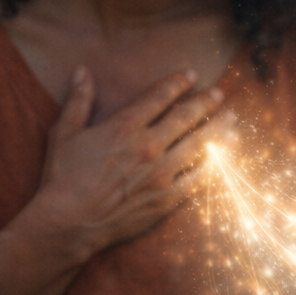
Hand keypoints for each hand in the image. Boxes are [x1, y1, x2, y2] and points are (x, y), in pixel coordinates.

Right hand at [27, 67, 232, 262]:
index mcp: (124, 127)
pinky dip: (214, 166)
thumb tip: (81, 70)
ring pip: (200, 145)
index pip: (159, 97)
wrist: (67, 224)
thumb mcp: (64, 133)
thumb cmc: (62, 179)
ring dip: (218, 130)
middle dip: (206, 103)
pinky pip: (198, 179)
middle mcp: (148, 146)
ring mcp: (161, 173)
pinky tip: (225, 158)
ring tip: (233, 121)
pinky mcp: (167, 199)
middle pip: (186, 117)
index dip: (178, 83)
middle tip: (219, 94)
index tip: (191, 74)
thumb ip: (78, 100)